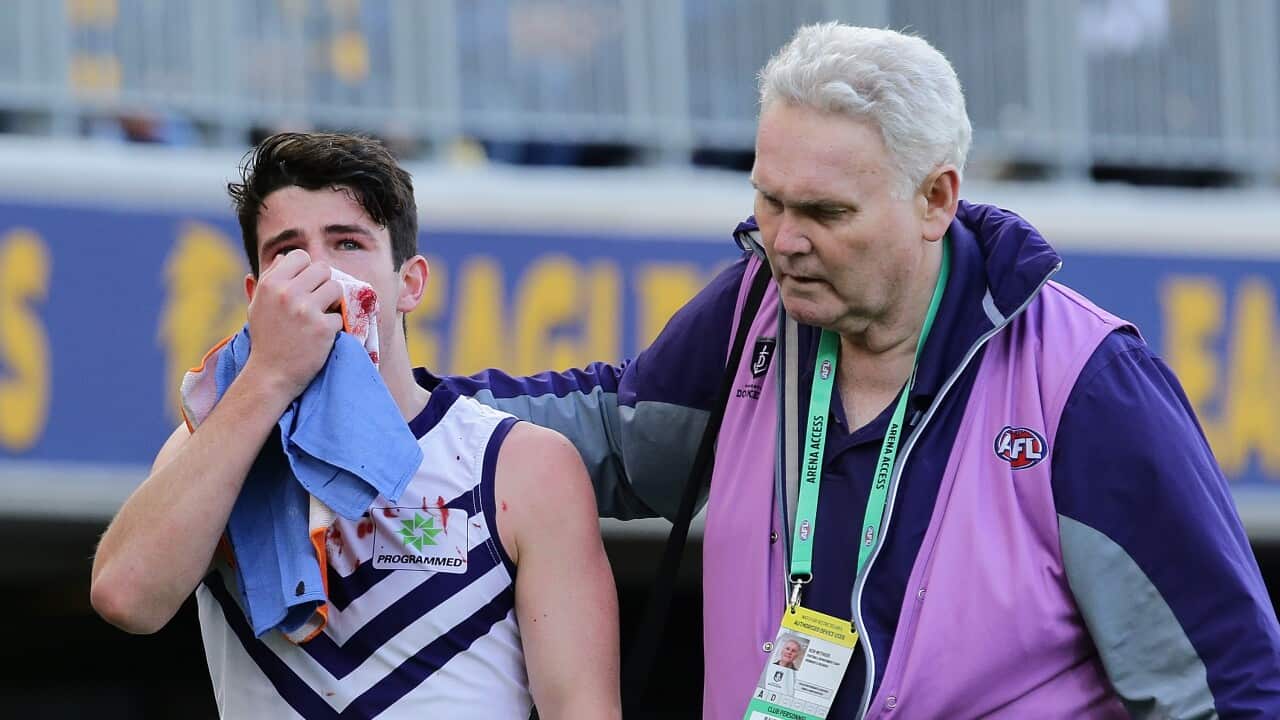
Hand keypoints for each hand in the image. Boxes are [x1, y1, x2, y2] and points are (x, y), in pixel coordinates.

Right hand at [242, 250, 343, 399]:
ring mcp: (306, 310)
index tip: (305, 285)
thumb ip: (271, 278)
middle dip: (323, 284)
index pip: (301, 255)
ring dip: (333, 302)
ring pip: (336, 288)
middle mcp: (287, 293)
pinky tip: (322, 336)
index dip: (306, 269)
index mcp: (271, 284)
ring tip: (321, 316)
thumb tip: (284, 256)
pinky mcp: (323, 328)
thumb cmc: (266, 338)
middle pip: (323, 269)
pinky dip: (335, 326)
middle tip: (317, 302)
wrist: (271, 374)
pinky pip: (341, 315)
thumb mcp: (258, 304)